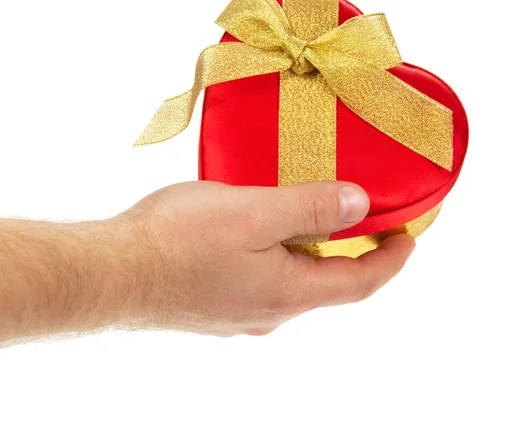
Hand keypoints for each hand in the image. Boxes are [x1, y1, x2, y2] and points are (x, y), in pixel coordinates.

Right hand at [100, 181, 414, 336]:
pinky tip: (256, 233)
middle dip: (349, 253)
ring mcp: (239, 312)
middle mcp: (269, 312)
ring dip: (307, 252)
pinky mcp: (213, 304)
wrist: (111, 273)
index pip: (360, 282)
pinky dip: (275, 256)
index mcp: (288, 293)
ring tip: (305, 215)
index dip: (390, 259)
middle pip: (326, 283)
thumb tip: (360, 207)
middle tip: (359, 218)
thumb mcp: (255, 213)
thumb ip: (311, 209)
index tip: (408, 237)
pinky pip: (260, 280)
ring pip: (290, 281)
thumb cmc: (177, 242)